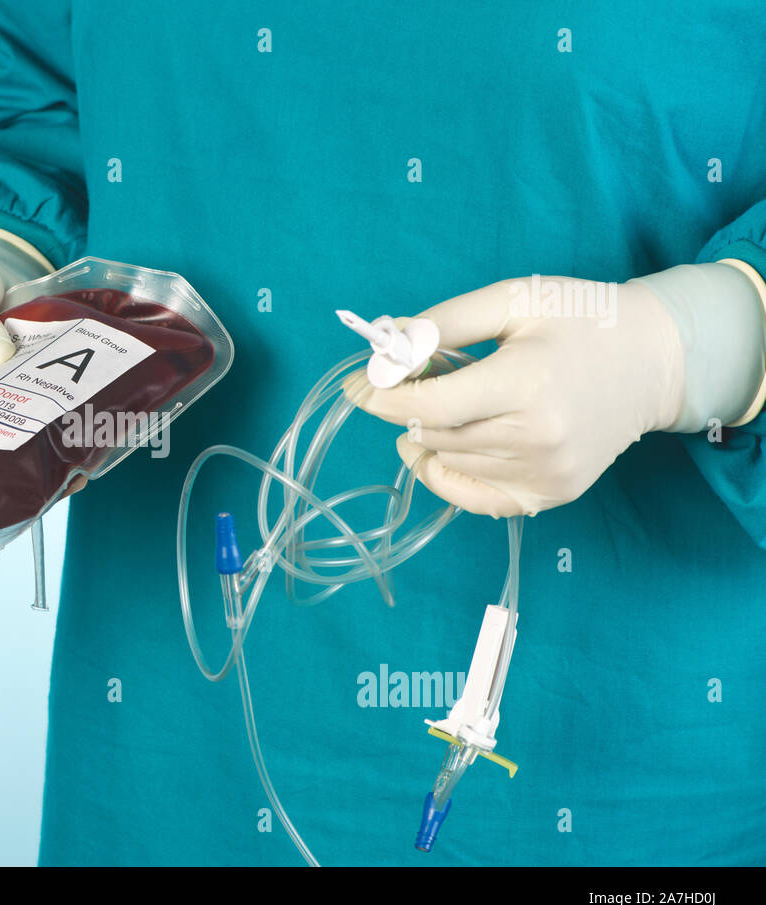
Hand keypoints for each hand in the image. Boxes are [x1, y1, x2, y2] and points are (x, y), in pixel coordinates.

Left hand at [348, 265, 765, 516]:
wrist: (656, 361)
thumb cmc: (583, 320)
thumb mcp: (514, 299)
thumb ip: (445, 322)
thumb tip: (386, 348)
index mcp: (527, 383)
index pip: (429, 405)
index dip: (382, 396)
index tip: (357, 384)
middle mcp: (536, 438)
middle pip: (433, 434)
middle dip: (408, 407)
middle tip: (416, 379)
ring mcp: (545, 473)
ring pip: (448, 462)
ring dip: (432, 433)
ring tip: (461, 399)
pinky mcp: (550, 495)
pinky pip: (470, 497)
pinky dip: (445, 473)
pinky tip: (448, 445)